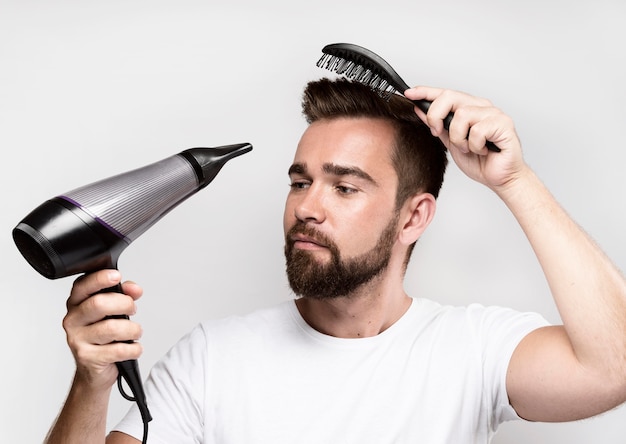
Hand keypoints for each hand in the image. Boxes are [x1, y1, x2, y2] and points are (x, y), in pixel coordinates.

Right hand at [62, 269, 143, 390]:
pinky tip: (134, 348)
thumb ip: (124, 295)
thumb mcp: (112, 312)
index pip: (82, 286)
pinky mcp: (87, 358)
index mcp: (77, 304)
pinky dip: (133, 348)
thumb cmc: (103, 337)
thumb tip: (134, 289)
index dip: (99, 279)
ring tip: (135, 332)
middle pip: (98, 304)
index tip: (116, 276)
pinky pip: (117, 350)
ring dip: (132, 329)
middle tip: (133, 309)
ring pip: (110, 328)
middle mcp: (73, 320)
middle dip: (124, 304)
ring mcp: (77, 340)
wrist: (93, 371)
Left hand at [405, 86, 526, 190]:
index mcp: (469, 108)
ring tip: (468, 149)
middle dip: (436, 116)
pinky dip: (475, 145)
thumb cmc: (480, 162)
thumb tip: (420, 110)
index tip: (409, 93)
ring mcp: (494, 113)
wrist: (500, 179)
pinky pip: (478, 130)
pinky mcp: (504, 123)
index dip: (426, 92)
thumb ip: (438, 126)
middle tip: (438, 133)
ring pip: (462, 115)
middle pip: (450, 96)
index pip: (445, 94)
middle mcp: (481, 106)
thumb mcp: (451, 143)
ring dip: (459, 138)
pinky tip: (483, 151)